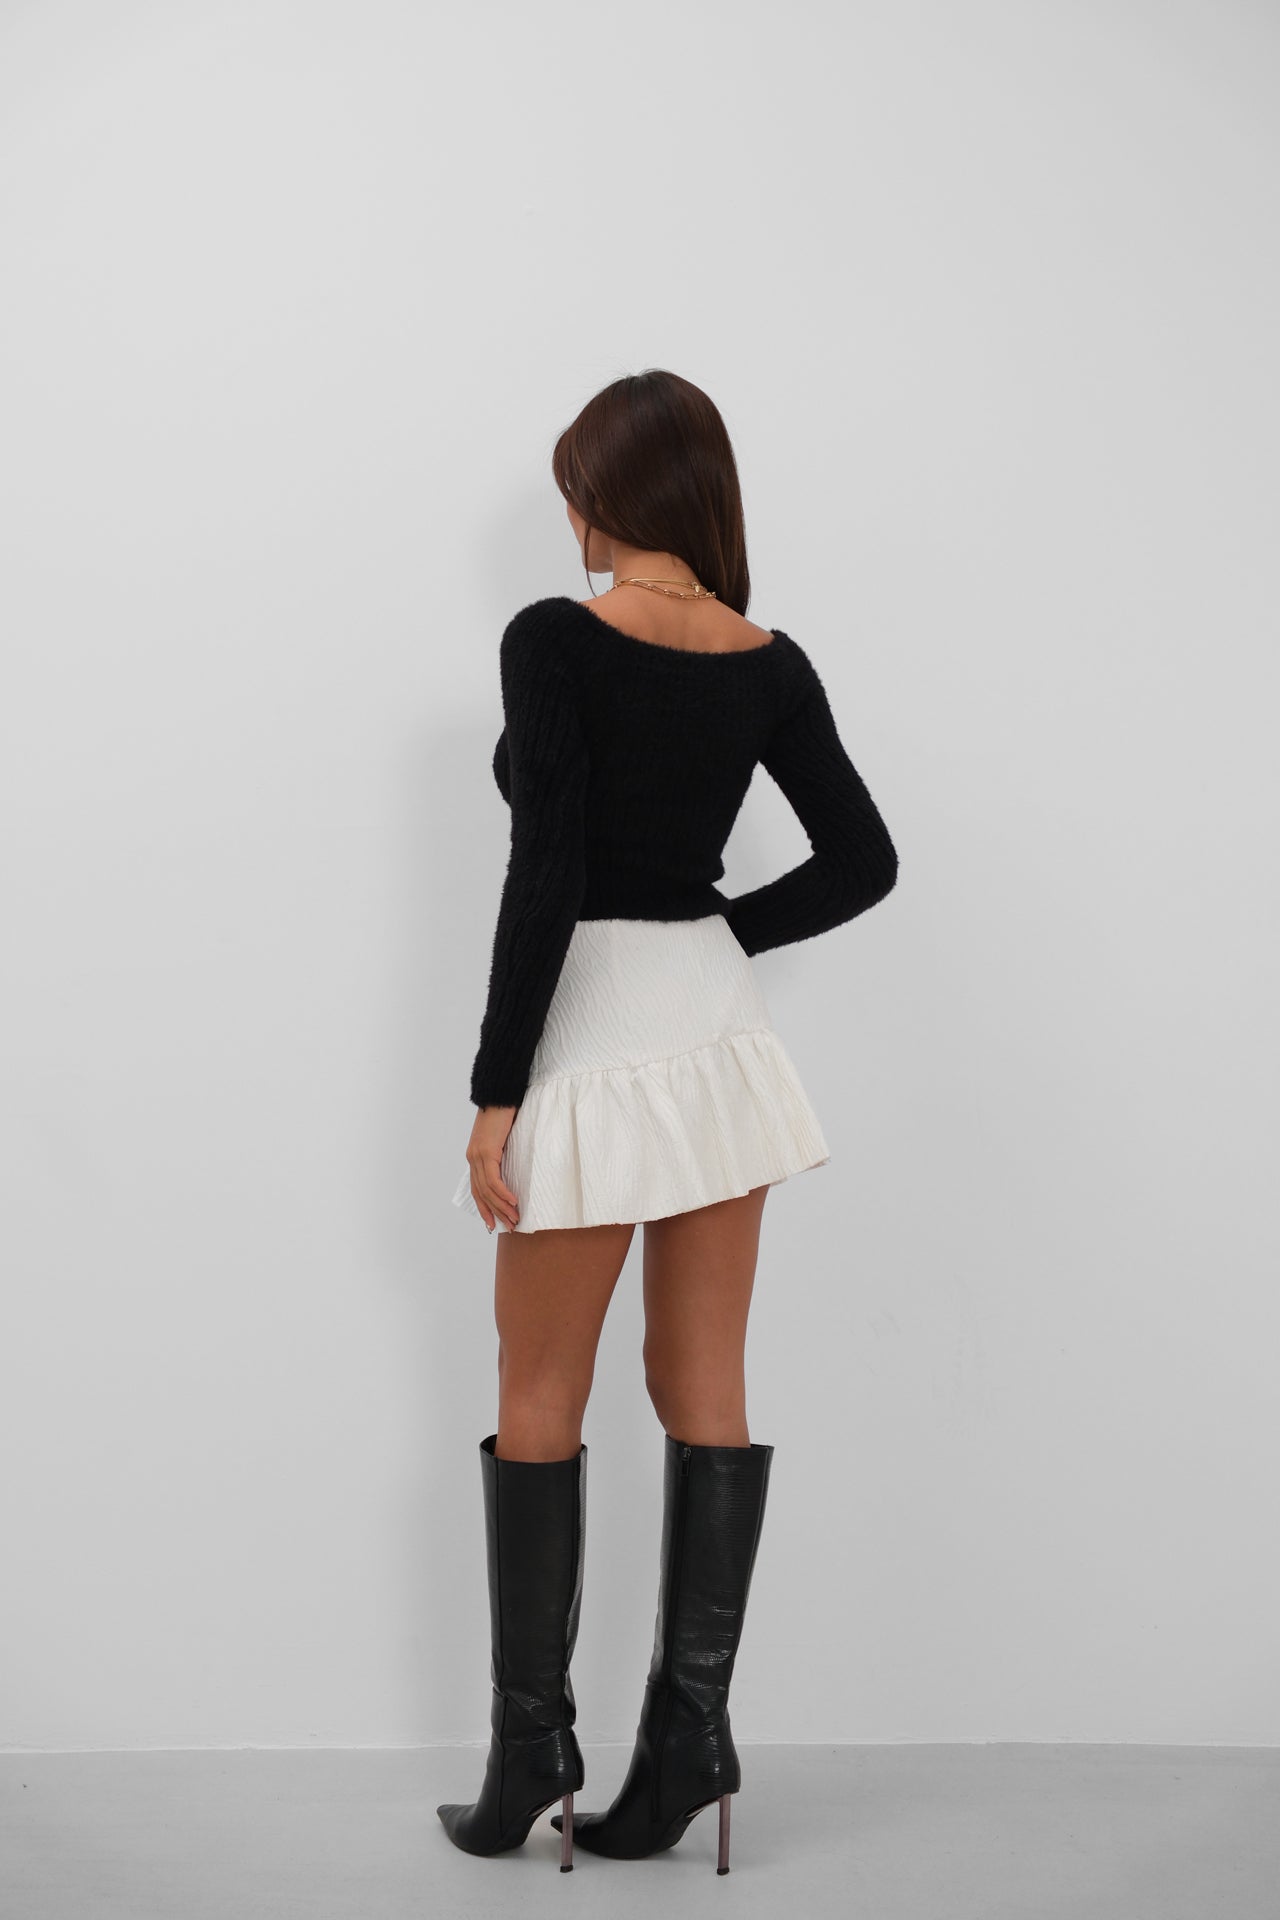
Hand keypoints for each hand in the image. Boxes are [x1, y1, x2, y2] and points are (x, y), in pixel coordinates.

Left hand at [465, 1105, 519, 1231]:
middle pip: (482, 1194)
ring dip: (502, 1206)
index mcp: (475, 1157)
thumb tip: (513, 1168)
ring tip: (515, 1217)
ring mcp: (478, 1156)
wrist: (499, 1094)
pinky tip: (513, 1201)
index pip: (477, 1190)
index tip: (493, 1223)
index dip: (485, 1208)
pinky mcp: (486, 1152)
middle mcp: (473, 1159)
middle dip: (496, 1212)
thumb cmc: (504, 1113)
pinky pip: (493, 1179)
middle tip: (510, 1225)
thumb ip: (502, 1153)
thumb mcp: (502, 1138)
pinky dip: (503, 1193)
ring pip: (488, 1190)